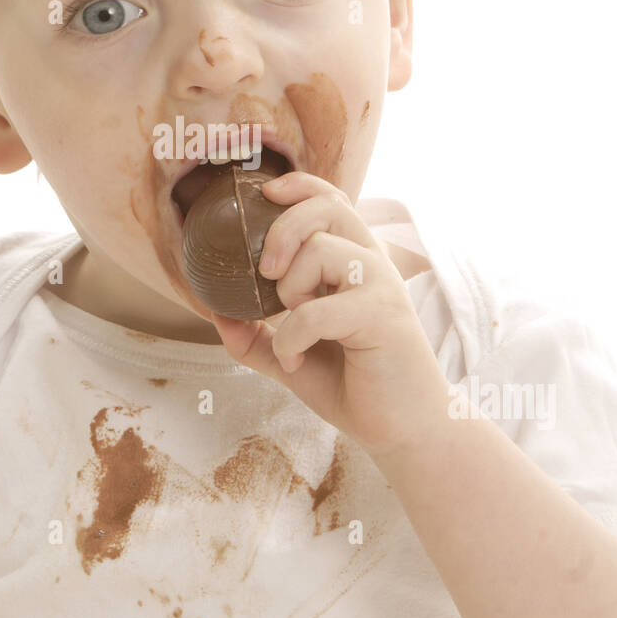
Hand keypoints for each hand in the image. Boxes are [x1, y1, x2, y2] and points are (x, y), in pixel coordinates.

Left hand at [208, 172, 452, 457]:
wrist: (402, 430)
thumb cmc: (356, 386)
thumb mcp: (293, 356)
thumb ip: (256, 336)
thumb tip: (214, 313)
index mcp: (355, 262)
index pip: (333, 200)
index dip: (300, 187)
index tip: (266, 194)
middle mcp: (371, 264)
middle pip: (327, 208)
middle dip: (284, 229)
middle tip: (266, 272)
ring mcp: (380, 287)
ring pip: (322, 251)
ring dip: (291, 290)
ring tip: (295, 326)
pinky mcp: (383, 316)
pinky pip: (318, 310)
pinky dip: (292, 337)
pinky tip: (296, 359)